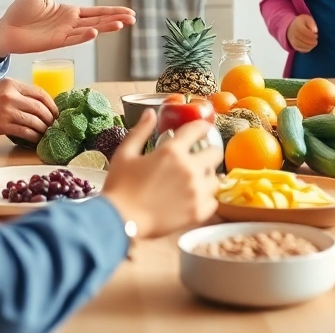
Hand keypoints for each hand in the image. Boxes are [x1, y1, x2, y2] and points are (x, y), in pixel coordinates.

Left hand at [0, 0, 135, 55]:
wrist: (5, 28)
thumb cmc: (19, 11)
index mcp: (69, 11)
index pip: (96, 11)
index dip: (112, 12)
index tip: (128, 12)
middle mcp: (70, 23)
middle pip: (98, 21)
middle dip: (116, 19)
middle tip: (133, 19)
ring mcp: (65, 33)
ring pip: (91, 30)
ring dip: (106, 28)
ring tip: (122, 25)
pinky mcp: (56, 42)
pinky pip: (74, 39)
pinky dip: (85, 36)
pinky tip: (96, 32)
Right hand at [0, 79, 58, 140]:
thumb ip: (17, 93)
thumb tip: (36, 104)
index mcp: (12, 84)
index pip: (40, 92)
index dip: (51, 104)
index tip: (55, 112)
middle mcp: (11, 95)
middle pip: (40, 107)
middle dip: (50, 118)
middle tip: (53, 124)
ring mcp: (7, 111)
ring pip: (35, 121)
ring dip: (43, 128)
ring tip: (45, 132)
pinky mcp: (2, 125)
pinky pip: (25, 132)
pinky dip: (34, 137)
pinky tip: (35, 139)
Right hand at [102, 110, 220, 238]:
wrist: (118, 221)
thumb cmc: (118, 187)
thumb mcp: (125, 153)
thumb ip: (140, 131)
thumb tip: (150, 113)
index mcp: (171, 152)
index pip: (197, 130)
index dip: (202, 127)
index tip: (202, 129)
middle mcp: (189, 169)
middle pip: (215, 153)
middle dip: (209, 152)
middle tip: (199, 157)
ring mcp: (195, 192)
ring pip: (216, 179)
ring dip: (208, 177)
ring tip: (196, 180)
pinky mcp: (197, 212)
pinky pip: (213, 201)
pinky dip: (207, 199)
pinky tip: (195, 198)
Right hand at [287, 14, 317, 52]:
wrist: (291, 27)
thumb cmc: (301, 22)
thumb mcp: (307, 18)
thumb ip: (311, 23)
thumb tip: (314, 31)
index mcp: (297, 25)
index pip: (305, 32)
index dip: (312, 35)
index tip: (316, 34)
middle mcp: (293, 33)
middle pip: (303, 39)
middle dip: (311, 41)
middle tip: (316, 40)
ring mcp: (293, 40)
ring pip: (302, 45)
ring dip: (310, 46)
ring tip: (314, 43)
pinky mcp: (294, 46)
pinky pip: (300, 49)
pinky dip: (307, 49)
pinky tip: (311, 46)